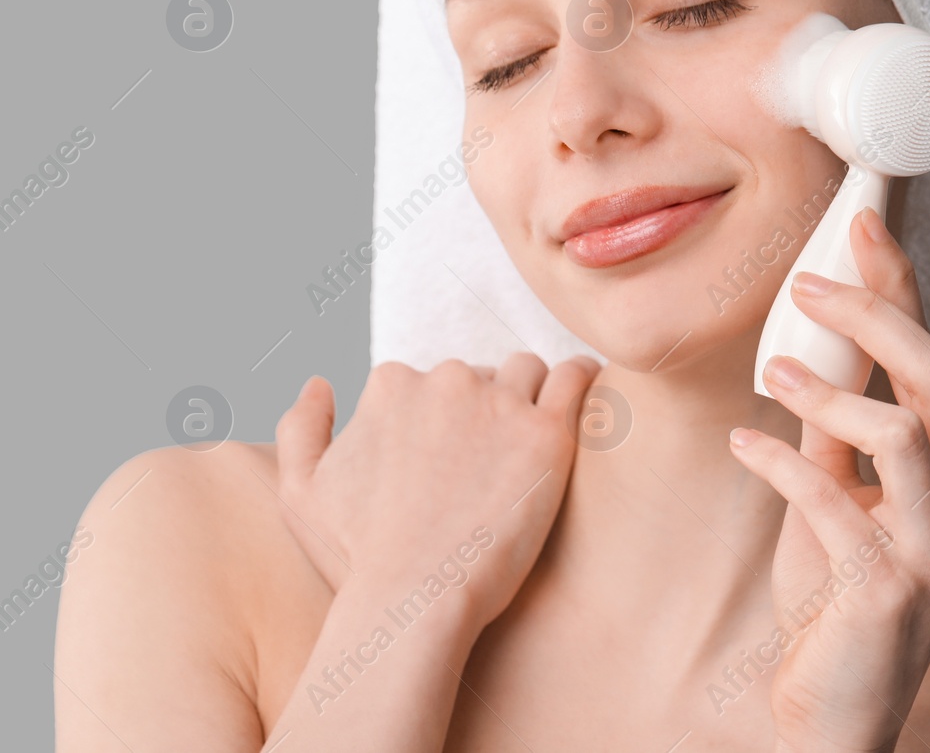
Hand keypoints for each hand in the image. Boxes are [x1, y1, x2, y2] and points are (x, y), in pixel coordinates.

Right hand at [273, 352, 598, 631]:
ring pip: (528, 372)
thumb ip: (300, 427)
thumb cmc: (359, 558)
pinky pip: (575, 378)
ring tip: (535, 438)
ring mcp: (500, 404)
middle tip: (492, 461)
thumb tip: (320, 383)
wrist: (415, 600)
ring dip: (532, 396)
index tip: (452, 457)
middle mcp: (447, 381)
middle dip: (486, 407)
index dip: (442, 418)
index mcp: (392, 384)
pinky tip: (585, 400)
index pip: (431, 379)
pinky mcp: (546, 432)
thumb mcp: (301, 492)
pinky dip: (582, 380)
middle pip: (480, 374)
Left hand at [731, 205, 929, 752]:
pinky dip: (783, 462)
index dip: (903, 291)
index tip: (863, 227)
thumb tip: (813, 351)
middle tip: (810, 284)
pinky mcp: (890, 590)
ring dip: (829, 392)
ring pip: (902, 432)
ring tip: (772, 375)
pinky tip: (745, 445)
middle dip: (875, 316)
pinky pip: (836, 502)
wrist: (835, 719)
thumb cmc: (835, 607)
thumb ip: (835, 435)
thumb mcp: (836, 503)